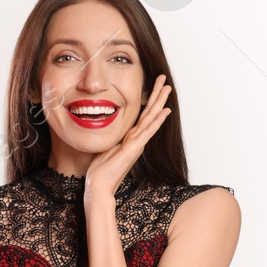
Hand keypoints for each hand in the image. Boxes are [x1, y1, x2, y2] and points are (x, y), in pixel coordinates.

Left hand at [84, 74, 170, 205]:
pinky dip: (157, 121)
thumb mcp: (107, 148)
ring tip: (167, 88)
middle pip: (149, 113)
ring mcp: (137, 144)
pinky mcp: (134, 149)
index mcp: (130, 138)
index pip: (142, 116)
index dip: (149, 101)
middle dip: (156, 95)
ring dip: (159, 102)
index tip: (154, 87)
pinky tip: (165, 111)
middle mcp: (137, 139)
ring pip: (151, 119)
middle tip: (164, 80)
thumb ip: (113, 138)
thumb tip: (106, 128)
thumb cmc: (100, 170)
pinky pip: (147, 132)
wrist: (99, 186)